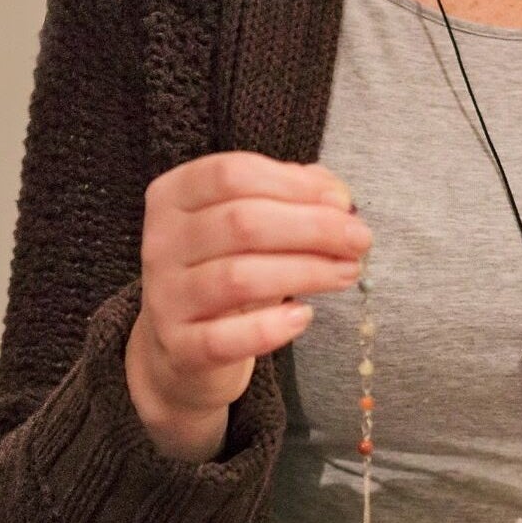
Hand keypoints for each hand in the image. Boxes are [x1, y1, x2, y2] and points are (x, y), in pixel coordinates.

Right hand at [127, 150, 372, 460]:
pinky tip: (304, 316)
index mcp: (173, 196)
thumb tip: (336, 193)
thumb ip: (291, 197)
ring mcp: (165, 297)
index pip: (232, 175)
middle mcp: (160, 242)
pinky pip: (226, 338)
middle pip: (242, 223)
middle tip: (360, 240)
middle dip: (313, 228)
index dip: (294, 185)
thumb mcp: (250, 226)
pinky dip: (271, 328)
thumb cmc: (226, 271)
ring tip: (347, 273)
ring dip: (306, 272)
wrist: (182, 346)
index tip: (343, 203)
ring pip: (240, 277)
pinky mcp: (179, 347)